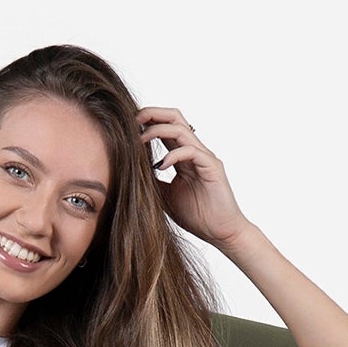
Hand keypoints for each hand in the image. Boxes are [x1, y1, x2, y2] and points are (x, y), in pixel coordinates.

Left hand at [136, 106, 250, 250]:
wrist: (220, 232)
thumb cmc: (196, 215)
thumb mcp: (164, 196)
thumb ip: (151, 181)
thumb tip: (129, 172)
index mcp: (182, 156)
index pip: (165, 127)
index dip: (147, 121)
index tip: (127, 126)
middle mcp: (194, 151)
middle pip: (175, 118)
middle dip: (152, 114)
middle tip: (132, 120)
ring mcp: (204, 157)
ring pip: (181, 130)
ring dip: (158, 130)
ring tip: (140, 140)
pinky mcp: (212, 167)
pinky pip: (191, 151)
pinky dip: (173, 155)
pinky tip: (160, 166)